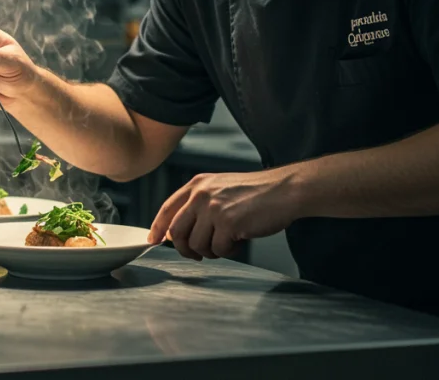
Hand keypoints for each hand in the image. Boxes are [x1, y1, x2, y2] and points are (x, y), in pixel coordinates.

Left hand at [150, 169, 300, 260]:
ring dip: (211, 251)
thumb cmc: (256, 193)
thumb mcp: (220, 189)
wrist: (284, 191)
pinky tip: (239, 242)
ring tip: (227, 243)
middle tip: (197, 255)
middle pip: (176, 231)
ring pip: (197, 244)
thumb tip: (177, 232)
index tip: (153, 240)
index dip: (158, 228)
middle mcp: (200, 195)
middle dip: (185, 249)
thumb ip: (198, 205)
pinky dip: (228, 252)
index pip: (167, 209)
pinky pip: (218, 249)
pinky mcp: (227, 223)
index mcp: (197, 185)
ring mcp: (213, 208)